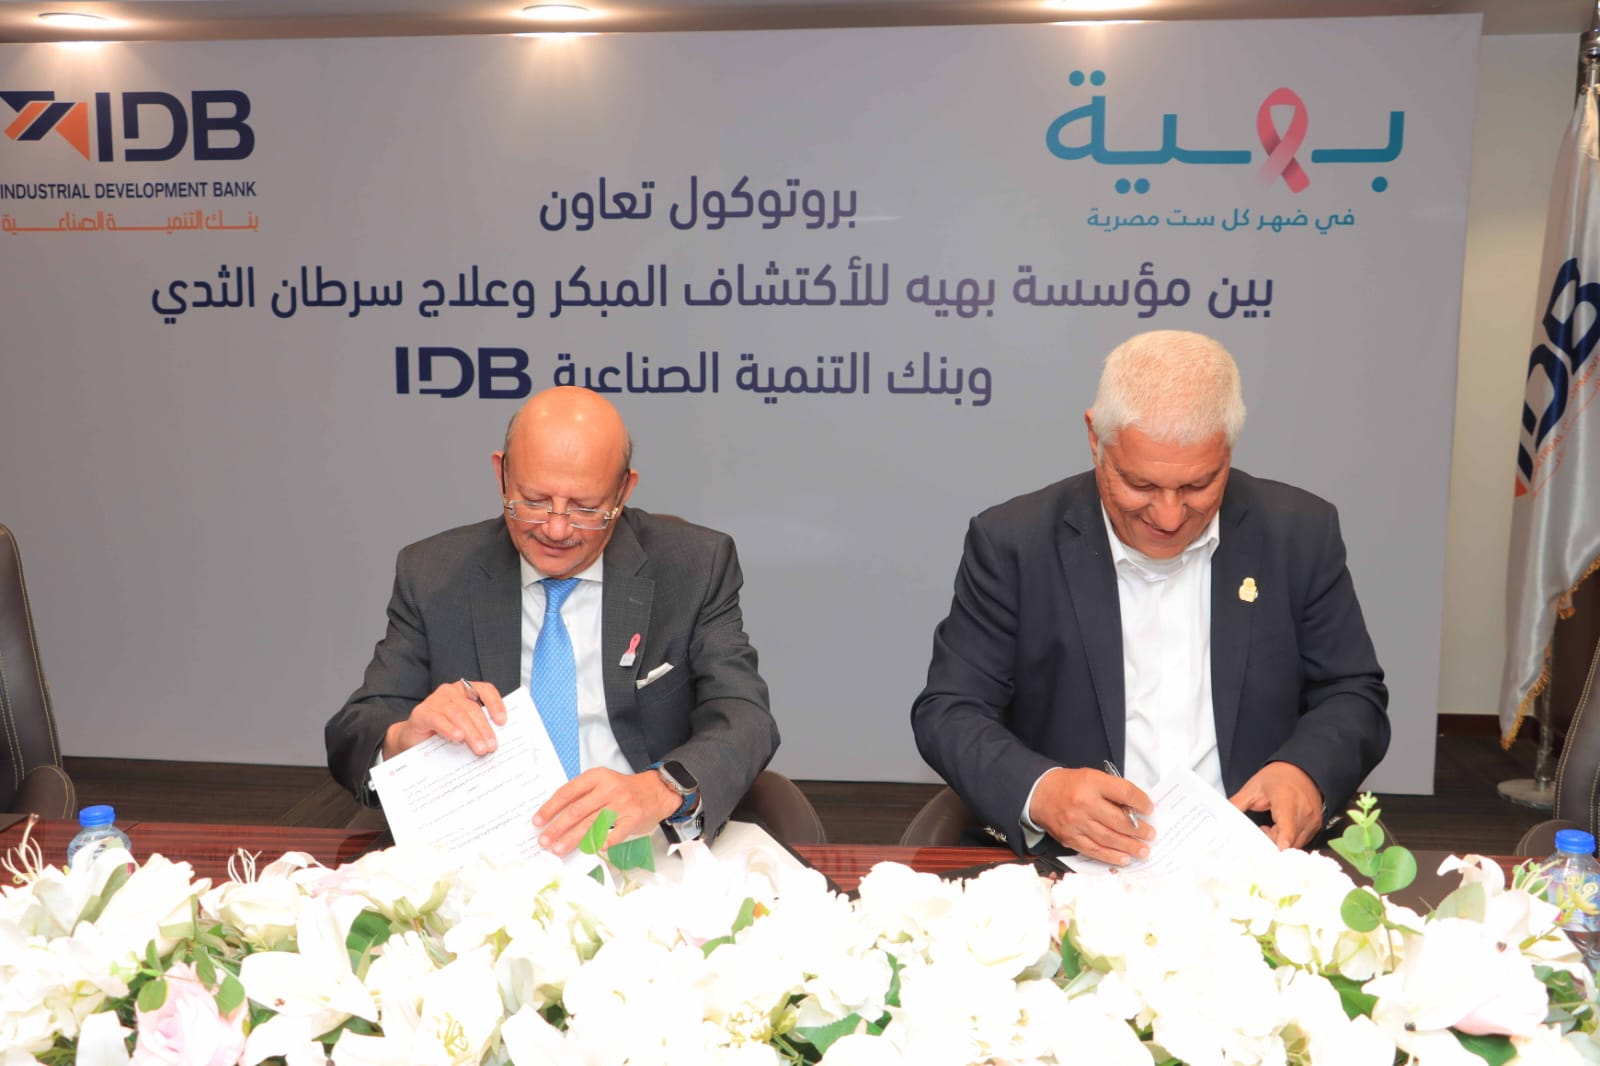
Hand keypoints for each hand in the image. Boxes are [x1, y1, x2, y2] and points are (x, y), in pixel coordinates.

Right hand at [382, 680, 505, 758]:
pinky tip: (458, 738)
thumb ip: (478, 728)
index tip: (503, 721)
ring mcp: (435, 700)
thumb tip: (496, 741)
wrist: (414, 740)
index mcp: (465, 691)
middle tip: (491, 747)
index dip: (495, 704)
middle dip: (484, 729)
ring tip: (480, 749)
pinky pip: (438, 720)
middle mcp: (451, 691)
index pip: (485, 690)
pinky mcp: (422, 712)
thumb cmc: (443, 733)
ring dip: (471, 733)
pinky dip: (450, 729)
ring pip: (458, 715)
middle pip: (472, 708)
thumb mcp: (464, 728)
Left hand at [533, 768, 680, 855]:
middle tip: (544, 841)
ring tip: (558, 850)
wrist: (657, 791)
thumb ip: (583, 795)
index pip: (568, 792)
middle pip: (577, 811)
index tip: (538, 821)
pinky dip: (602, 843)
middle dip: (557, 828)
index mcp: (597, 777)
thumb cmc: (624, 789)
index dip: (550, 808)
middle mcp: (609, 789)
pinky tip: (591, 850)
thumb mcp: (603, 782)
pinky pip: (614, 834)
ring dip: (572, 839)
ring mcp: (622, 804)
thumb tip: (555, 817)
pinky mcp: (633, 819)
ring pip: (591, 824)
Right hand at [1029, 767, 1154, 864]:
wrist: (1039, 793)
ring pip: (1108, 838)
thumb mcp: (1092, 777)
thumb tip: (1136, 810)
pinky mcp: (1070, 838)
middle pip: (1118, 820)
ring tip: (1143, 851)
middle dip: (1139, 830)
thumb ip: (1112, 791)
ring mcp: (1076, 823)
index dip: (1141, 802)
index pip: (1123, 792)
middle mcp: (1084, 803)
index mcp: (1091, 783)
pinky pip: (1094, 850)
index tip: (1150, 809)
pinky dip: (1111, 856)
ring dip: (1129, 846)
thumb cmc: (1069, 785)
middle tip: (1151, 835)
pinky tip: (1124, 858)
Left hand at [1229, 761, 1323, 848]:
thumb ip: (1237, 803)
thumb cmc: (1278, 777)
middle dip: (1271, 842)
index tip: (1273, 852)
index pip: (1287, 828)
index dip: (1280, 843)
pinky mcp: (1315, 826)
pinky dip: (1288, 839)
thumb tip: (1221, 816)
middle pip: (1287, 841)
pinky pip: (1301, 841)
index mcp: (1286, 800)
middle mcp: (1303, 812)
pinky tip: (1280, 827)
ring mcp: (1312, 821)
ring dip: (1279, 841)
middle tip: (1260, 830)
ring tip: (1270, 826)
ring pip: (1294, 844)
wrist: (1303, 770)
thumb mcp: (1253, 787)